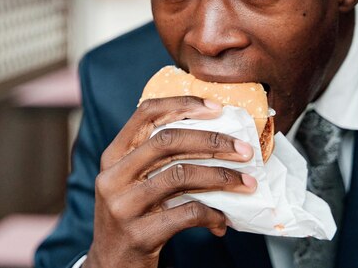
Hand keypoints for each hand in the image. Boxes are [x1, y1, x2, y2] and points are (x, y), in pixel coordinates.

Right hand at [84, 96, 256, 267]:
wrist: (110, 267)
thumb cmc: (131, 216)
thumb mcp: (131, 182)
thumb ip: (155, 158)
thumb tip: (213, 133)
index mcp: (113, 156)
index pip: (146, 113)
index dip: (183, 105)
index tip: (217, 108)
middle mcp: (113, 176)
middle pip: (167, 140)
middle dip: (213, 141)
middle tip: (245, 150)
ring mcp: (124, 206)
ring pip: (181, 175)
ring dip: (222, 177)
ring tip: (247, 183)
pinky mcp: (140, 234)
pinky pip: (187, 213)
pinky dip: (212, 214)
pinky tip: (222, 220)